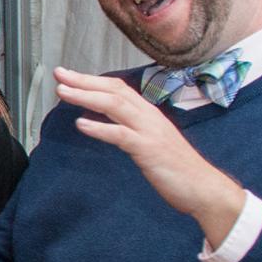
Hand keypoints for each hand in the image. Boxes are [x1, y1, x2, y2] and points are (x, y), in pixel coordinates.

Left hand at [52, 67, 248, 234]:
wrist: (204, 188)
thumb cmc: (175, 167)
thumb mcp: (149, 141)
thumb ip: (129, 128)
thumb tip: (101, 120)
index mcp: (148, 114)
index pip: (117, 88)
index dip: (92, 80)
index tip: (68, 75)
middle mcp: (149, 117)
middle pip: (113, 91)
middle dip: (84, 81)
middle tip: (58, 74)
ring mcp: (150, 131)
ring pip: (115, 106)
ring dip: (86, 96)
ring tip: (63, 91)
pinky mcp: (149, 149)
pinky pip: (121, 135)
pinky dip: (100, 128)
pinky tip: (80, 124)